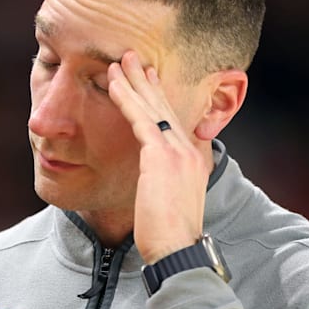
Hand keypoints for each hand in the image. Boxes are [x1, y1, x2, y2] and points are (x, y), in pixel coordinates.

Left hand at [107, 50, 211, 263]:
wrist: (179, 251)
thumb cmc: (171, 237)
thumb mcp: (172, 204)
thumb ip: (165, 185)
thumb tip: (155, 185)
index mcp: (195, 160)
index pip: (174, 120)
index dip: (160, 97)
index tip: (149, 78)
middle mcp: (190, 150)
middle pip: (165, 107)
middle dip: (147, 80)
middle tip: (133, 57)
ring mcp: (178, 151)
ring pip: (152, 107)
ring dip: (134, 81)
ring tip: (119, 61)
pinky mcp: (161, 157)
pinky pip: (140, 119)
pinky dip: (126, 98)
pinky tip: (113, 83)